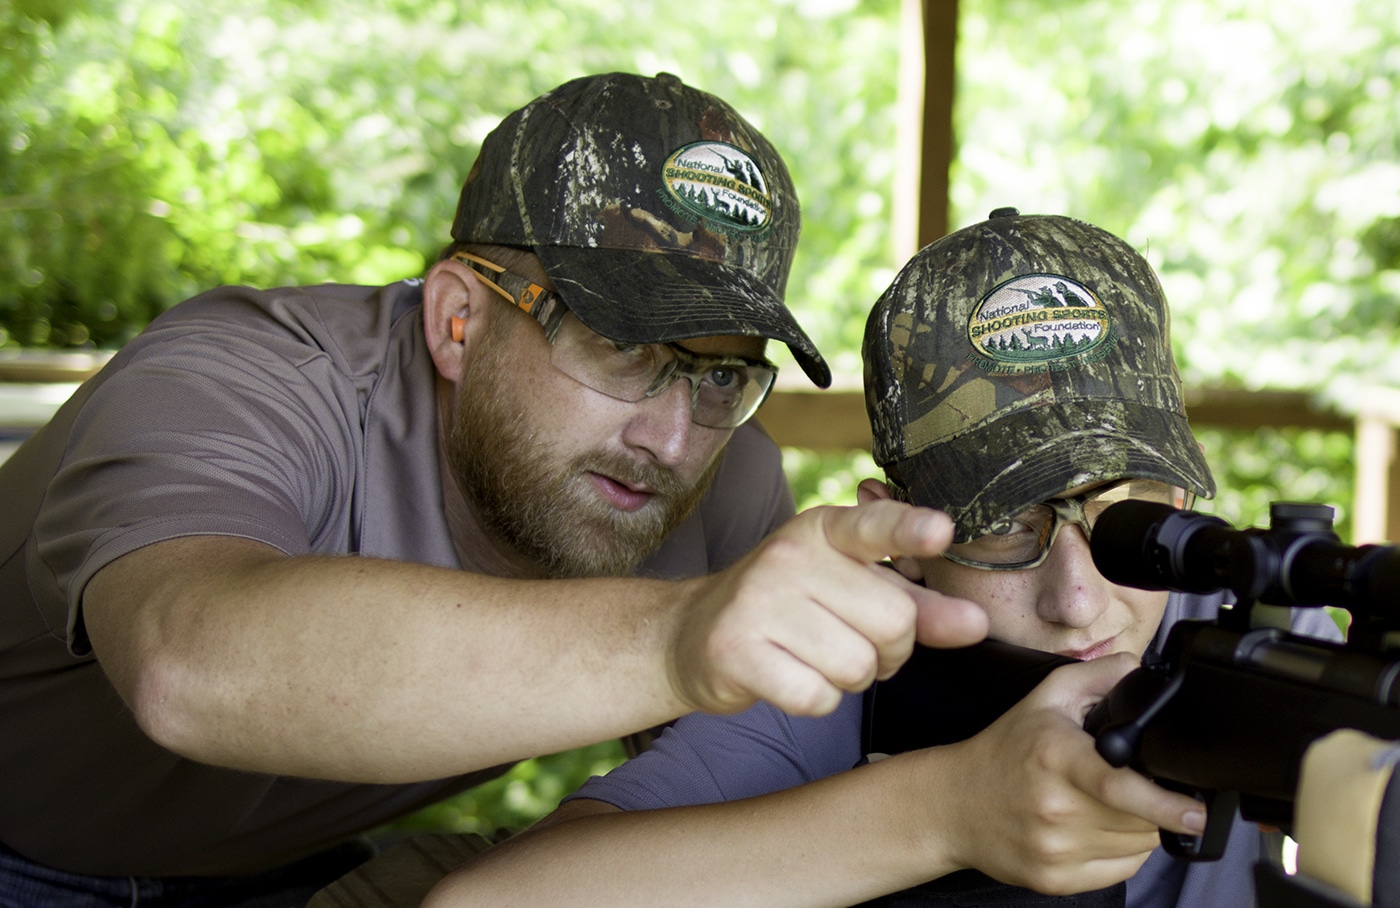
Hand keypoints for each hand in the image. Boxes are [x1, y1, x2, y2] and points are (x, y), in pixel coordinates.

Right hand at [667, 498, 988, 716]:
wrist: (690, 634)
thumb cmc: (787, 608)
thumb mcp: (847, 589)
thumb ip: (915, 605)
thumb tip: (976, 624)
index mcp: (822, 530)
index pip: (873, 526)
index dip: (909, 530)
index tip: (941, 530)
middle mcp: (788, 556)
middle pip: (893, 621)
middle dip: (890, 651)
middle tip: (855, 643)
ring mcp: (758, 602)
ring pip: (857, 666)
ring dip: (851, 678)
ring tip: (817, 658)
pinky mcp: (737, 651)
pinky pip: (817, 696)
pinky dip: (816, 700)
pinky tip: (791, 678)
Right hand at [928, 654, 1206, 893]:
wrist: (954, 803)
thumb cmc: (1004, 751)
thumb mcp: (1045, 699)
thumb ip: (1097, 677)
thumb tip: (1138, 670)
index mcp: (1056, 758)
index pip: (1117, 787)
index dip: (1164, 804)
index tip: (1196, 813)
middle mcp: (1055, 808)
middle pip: (1140, 820)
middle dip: (1152, 804)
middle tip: (1129, 783)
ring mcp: (1054, 849)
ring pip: (1135, 847)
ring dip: (1138, 827)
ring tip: (1109, 804)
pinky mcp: (1055, 880)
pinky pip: (1119, 871)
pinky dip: (1123, 852)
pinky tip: (1098, 829)